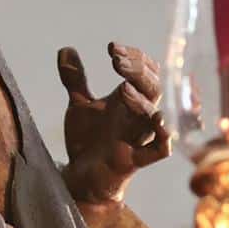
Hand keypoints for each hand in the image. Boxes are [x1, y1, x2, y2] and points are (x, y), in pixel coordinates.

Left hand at [57, 41, 170, 204]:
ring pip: (154, 116)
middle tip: (116, 59)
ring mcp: (137, 138)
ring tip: (123, 87)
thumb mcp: (80, 106)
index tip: (112, 48)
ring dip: (142, 100)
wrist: (81, 179)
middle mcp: (137, 117)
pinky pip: (160, 150)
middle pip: (153, 88)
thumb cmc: (88, 140)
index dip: (135, 57)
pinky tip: (158, 121)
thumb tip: (65, 49)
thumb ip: (75, 80)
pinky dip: (163, 138)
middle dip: (137, 71)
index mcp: (128, 101)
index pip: (145, 72)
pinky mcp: (134, 160)